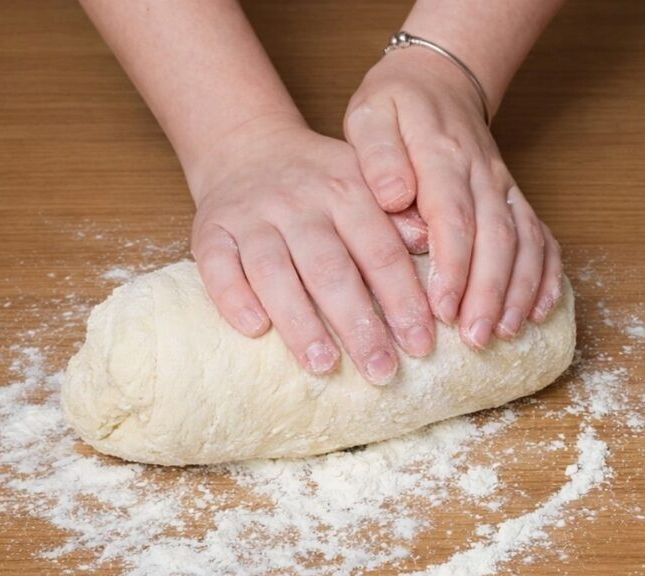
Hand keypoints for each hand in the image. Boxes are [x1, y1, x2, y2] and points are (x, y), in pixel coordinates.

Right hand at [187, 116, 433, 383]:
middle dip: (358, 324)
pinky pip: (216, 266)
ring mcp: (250, 216)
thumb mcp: (365, 182)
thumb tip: (433, 252)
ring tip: (323, 365)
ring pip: (274, 270)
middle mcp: (298, 202)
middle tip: (382, 371)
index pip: (380, 251)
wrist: (247, 146)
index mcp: (346, 190)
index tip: (421, 344)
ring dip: (299, 321)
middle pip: (330, 268)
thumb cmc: (318, 181)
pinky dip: (234, 298)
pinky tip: (255, 330)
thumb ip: (398, 218)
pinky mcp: (210, 231)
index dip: (402, 299)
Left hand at [344, 48, 563, 349]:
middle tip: (475, 338)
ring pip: (525, 241)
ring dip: (519, 291)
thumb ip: (378, 154)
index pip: (454, 216)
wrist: (439, 78)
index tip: (442, 308)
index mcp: (442, 155)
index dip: (453, 266)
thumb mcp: (370, 115)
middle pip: (496, 237)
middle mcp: (482, 173)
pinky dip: (547, 276)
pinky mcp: (515, 198)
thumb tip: (395, 195)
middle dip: (489, 292)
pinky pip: (543, 238)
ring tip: (505, 334)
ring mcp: (504, 186)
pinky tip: (540, 312)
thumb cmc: (396, 105)